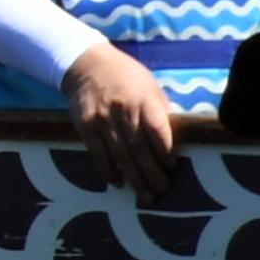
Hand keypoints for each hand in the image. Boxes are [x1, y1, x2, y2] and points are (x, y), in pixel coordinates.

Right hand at [62, 42, 176, 199]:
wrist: (87, 64)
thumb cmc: (126, 76)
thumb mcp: (149, 85)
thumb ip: (160, 111)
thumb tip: (173, 140)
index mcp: (143, 98)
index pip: (157, 128)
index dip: (164, 150)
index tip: (171, 166)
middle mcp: (122, 108)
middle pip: (139, 147)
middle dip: (151, 172)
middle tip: (161, 190)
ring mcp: (101, 118)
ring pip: (120, 154)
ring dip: (133, 177)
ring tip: (144, 195)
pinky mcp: (85, 125)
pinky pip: (97, 153)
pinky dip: (108, 169)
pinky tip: (117, 182)